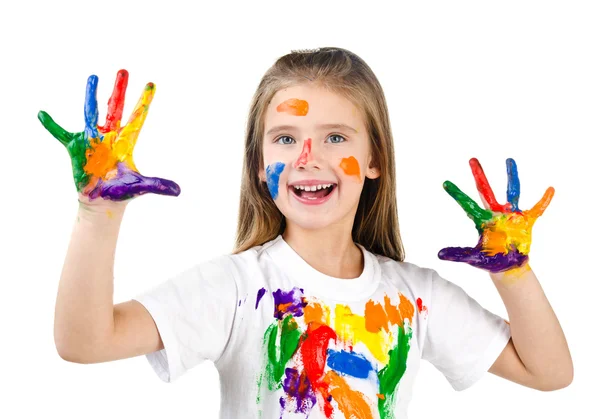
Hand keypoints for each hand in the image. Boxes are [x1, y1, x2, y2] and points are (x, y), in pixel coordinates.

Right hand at [38, 69, 180, 202]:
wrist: (101, 202)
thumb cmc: (121, 193)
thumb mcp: (139, 187)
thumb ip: (157, 185)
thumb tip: (179, 192)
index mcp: (126, 143)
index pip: (137, 118)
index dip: (144, 102)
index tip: (152, 83)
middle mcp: (109, 137)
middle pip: (116, 109)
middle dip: (120, 91)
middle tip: (124, 70)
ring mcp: (92, 140)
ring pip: (91, 113)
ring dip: (92, 95)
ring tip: (94, 76)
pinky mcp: (75, 148)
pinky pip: (60, 134)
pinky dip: (51, 125)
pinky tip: (42, 114)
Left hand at [438, 158, 553, 272]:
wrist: (508, 266)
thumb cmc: (490, 260)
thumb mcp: (473, 257)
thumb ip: (457, 254)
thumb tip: (438, 255)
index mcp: (481, 221)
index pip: (467, 204)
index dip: (457, 195)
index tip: (445, 183)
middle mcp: (495, 214)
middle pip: (485, 191)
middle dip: (478, 175)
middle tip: (471, 159)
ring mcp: (511, 216)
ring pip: (511, 191)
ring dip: (510, 176)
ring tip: (508, 160)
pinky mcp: (526, 221)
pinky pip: (537, 209)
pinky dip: (544, 200)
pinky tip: (550, 189)